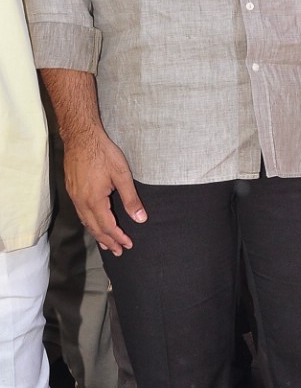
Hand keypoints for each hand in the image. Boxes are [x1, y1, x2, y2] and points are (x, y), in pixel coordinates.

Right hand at [63, 128, 146, 254]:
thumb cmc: (103, 153)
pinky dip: (89, 222)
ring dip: (97, 234)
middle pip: (95, 228)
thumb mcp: (122, 175)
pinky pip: (81, 213)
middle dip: (107, 241)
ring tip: (106, 243)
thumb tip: (140, 219)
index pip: (107, 227)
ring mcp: (74, 196)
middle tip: (118, 251)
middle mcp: (81, 202)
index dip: (118, 237)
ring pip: (86, 221)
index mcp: (94, 201)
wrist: (81, 137)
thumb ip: (131, 199)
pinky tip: (94, 223)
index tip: (128, 245)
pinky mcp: (72, 189)